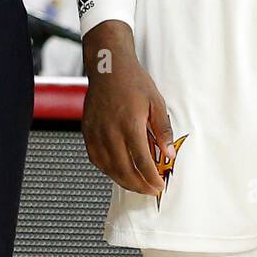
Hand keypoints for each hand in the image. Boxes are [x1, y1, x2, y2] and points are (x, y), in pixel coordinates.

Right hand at [82, 22, 172, 195]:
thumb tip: (169, 155)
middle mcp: (110, 131)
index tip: (159, 186)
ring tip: (137, 184)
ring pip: (108, 168)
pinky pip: (96, 159)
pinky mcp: (87, 132)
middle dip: (139, 186)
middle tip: (150, 190)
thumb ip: (162, 130)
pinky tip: (118, 171)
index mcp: (129, 124)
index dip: (151, 178)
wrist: (108, 66)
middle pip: (124, 170)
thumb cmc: (133, 81)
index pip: (141, 161)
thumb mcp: (156, 102)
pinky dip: (108, 170)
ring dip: (124, 181)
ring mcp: (96, 133)